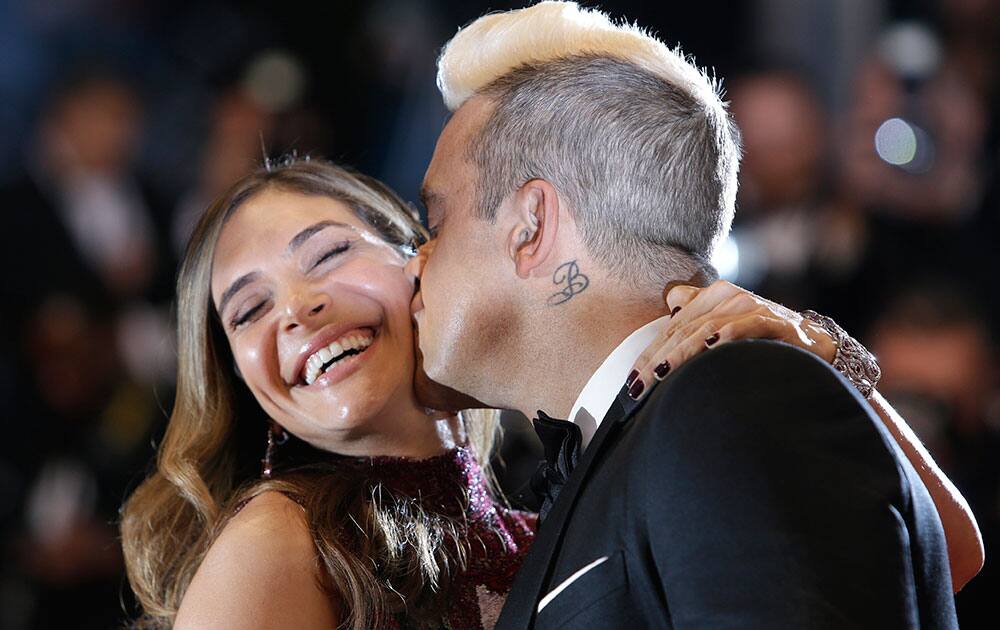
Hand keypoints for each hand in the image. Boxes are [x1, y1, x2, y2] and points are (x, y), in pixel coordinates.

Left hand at [628, 280, 836, 398]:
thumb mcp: (727, 323)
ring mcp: (751, 307)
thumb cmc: (763, 342)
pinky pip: (742, 327)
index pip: (672, 328)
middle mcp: (729, 297)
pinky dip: (722, 338)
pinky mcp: (773, 322)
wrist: (816, 347)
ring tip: (659, 375)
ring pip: (704, 330)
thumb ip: (698, 311)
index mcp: (714, 297)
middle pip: (682, 330)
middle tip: (637, 387)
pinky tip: (706, 350)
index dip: (648, 353)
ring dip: (678, 355)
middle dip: (656, 360)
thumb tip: (671, 299)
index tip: (630, 382)